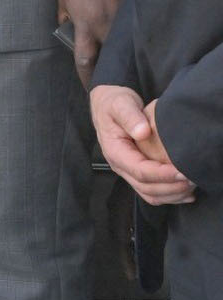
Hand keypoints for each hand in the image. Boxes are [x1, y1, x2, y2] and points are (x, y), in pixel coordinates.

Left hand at [58, 0, 128, 84]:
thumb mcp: (63, 3)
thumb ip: (66, 22)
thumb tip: (69, 35)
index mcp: (86, 26)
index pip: (85, 60)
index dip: (86, 77)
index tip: (90, 88)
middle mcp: (105, 26)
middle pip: (108, 59)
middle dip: (107, 74)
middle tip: (108, 88)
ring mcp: (121, 20)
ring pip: (123, 48)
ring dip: (121, 60)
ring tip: (123, 74)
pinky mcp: (132, 13)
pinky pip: (131, 33)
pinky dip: (130, 43)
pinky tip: (133, 52)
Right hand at [92, 84, 194, 204]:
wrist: (106, 105)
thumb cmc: (114, 103)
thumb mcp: (121, 104)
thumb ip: (130, 117)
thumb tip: (142, 132)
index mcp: (115, 151)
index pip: (139, 171)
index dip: (162, 175)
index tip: (182, 171)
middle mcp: (119, 165)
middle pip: (145, 187)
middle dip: (171, 187)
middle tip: (193, 179)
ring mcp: (127, 170)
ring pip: (149, 193)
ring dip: (171, 194)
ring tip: (192, 186)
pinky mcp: (135, 172)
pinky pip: (151, 191)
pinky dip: (169, 195)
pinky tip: (186, 193)